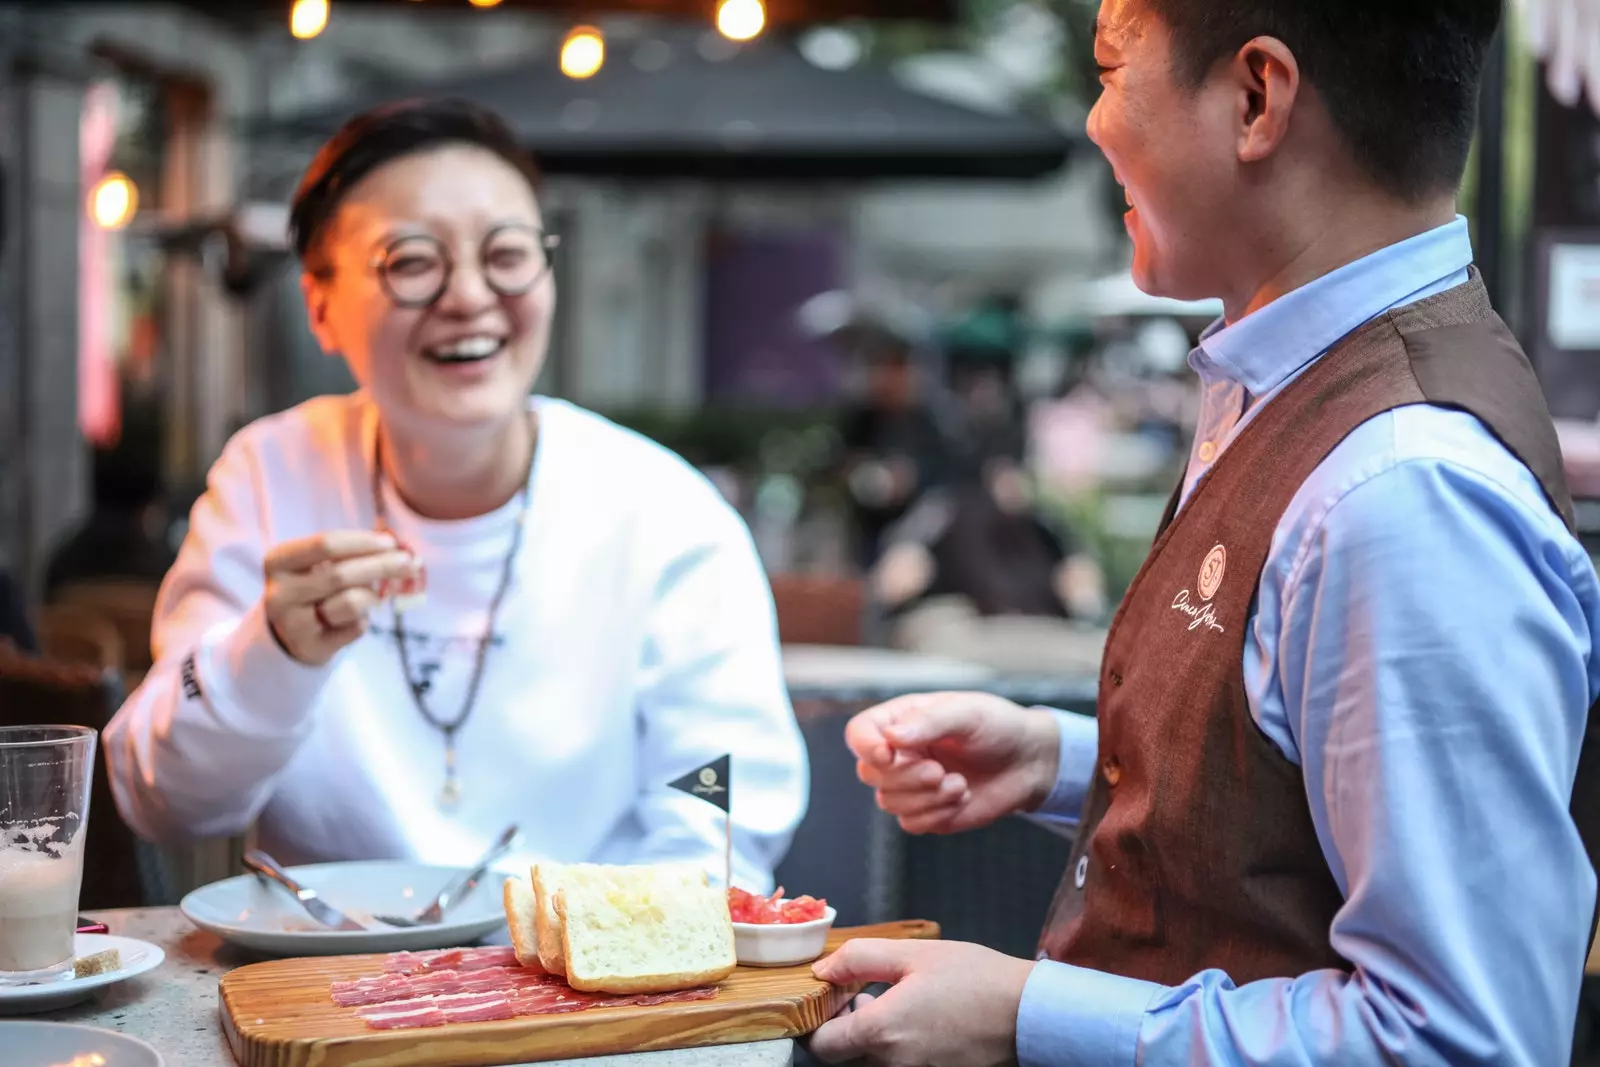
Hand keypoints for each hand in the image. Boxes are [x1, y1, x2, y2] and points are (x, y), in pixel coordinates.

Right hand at [263, 530, 418, 665]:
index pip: (325, 545)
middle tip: (410, 563)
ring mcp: (292, 624)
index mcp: (278, 561)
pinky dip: (365, 619)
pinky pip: (356, 627)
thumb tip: (402, 550)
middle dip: (382, 566)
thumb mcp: (323, 564)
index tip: (391, 542)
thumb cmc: (317, 588)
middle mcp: (279, 593)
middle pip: (341, 574)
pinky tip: (355, 619)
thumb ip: (355, 554)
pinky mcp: (310, 647)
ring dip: (373, 597)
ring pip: (351, 602)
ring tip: (375, 597)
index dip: (363, 542)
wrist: (295, 634)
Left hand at [808, 938, 1033, 1065]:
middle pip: (843, 1058)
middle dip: (842, 1028)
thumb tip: (823, 970)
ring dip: (869, 1036)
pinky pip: (899, 1065)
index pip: (821, 1047)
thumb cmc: (977, 980)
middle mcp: (893, 1064)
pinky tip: (915, 1019)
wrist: (1030, 1014)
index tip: (828, 998)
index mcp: (881, 1032)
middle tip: (859, 994)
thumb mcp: (913, 954)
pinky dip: (895, 1047)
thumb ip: (859, 959)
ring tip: (890, 1002)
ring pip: (870, 1062)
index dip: (816, 1022)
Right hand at [846, 692, 1060, 834]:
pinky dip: (936, 814)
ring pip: (888, 801)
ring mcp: (909, 785)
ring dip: (925, 797)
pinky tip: (962, 797)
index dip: (866, 747)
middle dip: (906, 777)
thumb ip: (928, 722)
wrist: (1027, 762)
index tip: (889, 754)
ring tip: (959, 784)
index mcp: (900, 721)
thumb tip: (890, 737)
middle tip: (940, 771)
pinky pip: (910, 823)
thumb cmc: (996, 727)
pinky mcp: (925, 812)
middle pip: (869, 773)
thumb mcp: (966, 713)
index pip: (859, 734)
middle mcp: (897, 754)